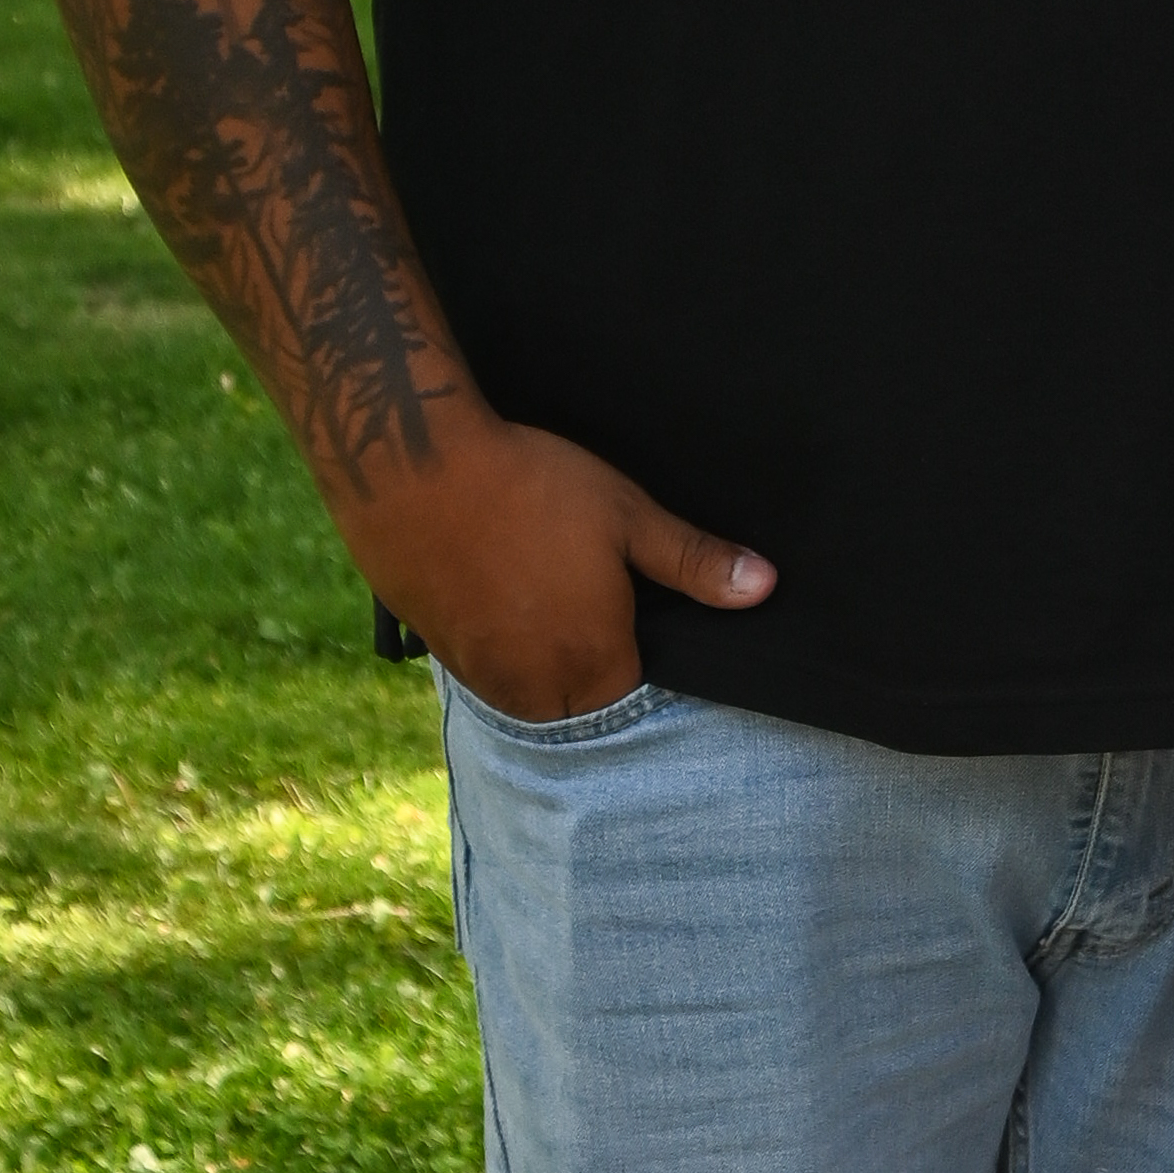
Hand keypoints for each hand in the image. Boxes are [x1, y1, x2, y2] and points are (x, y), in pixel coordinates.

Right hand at [358, 412, 776, 717]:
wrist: (408, 463)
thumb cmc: (527, 485)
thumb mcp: (626, 515)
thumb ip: (694, 562)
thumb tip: (764, 587)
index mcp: (591, 663)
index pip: (637, 703)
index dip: (647, 668)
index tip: (644, 628)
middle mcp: (533, 687)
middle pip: (583, 710)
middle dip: (597, 676)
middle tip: (597, 612)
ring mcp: (480, 674)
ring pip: (530, 697)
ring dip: (547, 670)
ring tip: (552, 605)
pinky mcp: (438, 652)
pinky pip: (486, 674)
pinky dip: (504, 652)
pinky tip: (507, 600)